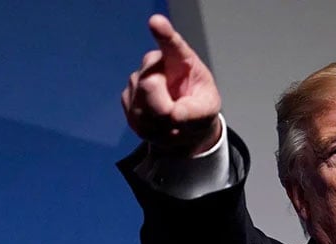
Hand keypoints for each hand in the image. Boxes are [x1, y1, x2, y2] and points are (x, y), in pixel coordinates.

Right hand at [122, 14, 221, 156]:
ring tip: (172, 121)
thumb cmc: (199, 109)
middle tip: (175, 116)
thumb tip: (173, 115)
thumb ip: (195, 112)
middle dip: (162, 107)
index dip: (163, 33)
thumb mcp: (207, 110)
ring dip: (159, 122)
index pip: (171, 44)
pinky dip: (151, 128)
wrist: (185, 125)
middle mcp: (157, 65)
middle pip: (149, 84)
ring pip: (141, 105)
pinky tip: (160, 125)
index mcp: (181, 60)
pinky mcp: (128, 98)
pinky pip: (135, 117)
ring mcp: (139, 80)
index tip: (157, 22)